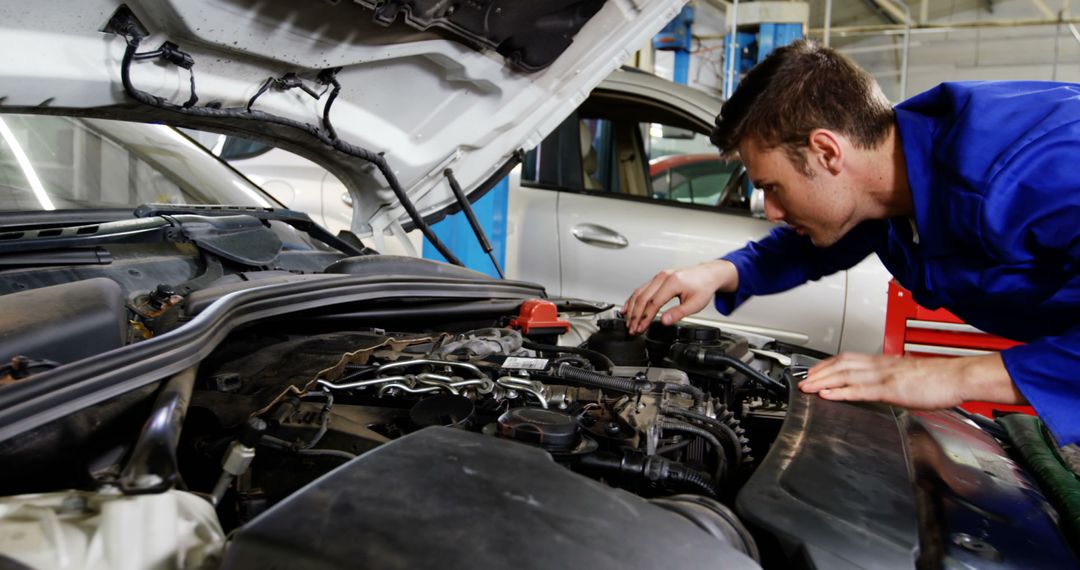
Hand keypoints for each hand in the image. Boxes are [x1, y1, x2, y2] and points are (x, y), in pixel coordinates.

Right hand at [621, 260, 738, 334]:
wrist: (708, 274)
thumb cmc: (703, 287)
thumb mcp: (695, 304)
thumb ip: (678, 313)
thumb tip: (664, 321)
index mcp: (672, 282)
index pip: (653, 303)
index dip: (645, 318)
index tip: (640, 328)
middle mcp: (663, 277)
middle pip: (642, 297)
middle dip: (635, 315)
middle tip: (632, 328)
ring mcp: (659, 276)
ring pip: (639, 292)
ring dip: (631, 308)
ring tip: (627, 322)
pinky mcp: (658, 278)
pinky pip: (641, 289)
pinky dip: (633, 299)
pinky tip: (627, 308)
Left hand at [798, 353, 1025, 408]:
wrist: (959, 377)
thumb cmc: (939, 378)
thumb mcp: (907, 376)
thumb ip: (890, 380)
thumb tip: (879, 387)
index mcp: (884, 362)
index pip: (848, 359)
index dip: (827, 364)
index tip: (813, 371)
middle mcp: (880, 366)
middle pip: (841, 365)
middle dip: (818, 372)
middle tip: (802, 380)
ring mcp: (885, 376)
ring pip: (846, 375)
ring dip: (823, 381)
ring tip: (807, 388)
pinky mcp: (892, 389)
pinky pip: (861, 390)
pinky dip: (841, 392)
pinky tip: (829, 395)